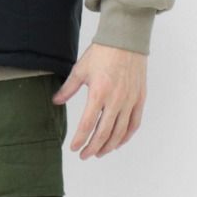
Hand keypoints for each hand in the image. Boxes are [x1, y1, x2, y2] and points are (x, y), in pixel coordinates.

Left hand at [51, 43, 146, 158]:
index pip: (88, 124)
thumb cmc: (101, 53)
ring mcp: (130, 101)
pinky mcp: (140, 99)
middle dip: (93, 147)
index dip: (80, 139)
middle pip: (104, 133)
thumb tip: (56, 102)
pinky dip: (126, 136)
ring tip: (99, 152)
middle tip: (84, 155)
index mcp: (99, 93)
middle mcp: (116, 101)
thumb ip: (68, 88)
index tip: (73, 148)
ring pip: (120, 132)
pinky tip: (118, 142)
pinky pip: (134, 123)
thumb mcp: (80, 69)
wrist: (124, 41)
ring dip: (109, 145)